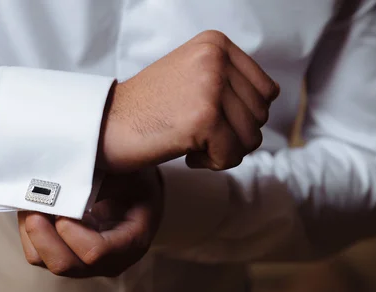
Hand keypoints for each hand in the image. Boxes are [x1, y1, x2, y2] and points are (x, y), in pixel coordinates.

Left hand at [18, 168, 162, 277]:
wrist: (137, 193)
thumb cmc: (136, 182)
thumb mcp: (129, 175)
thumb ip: (104, 181)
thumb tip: (69, 181)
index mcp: (131, 242)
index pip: (96, 251)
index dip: (72, 232)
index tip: (61, 207)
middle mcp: (109, 262)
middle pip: (65, 265)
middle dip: (43, 236)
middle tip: (34, 207)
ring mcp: (87, 265)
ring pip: (47, 262)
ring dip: (33, 233)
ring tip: (31, 204)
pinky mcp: (69, 258)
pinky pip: (40, 255)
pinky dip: (30, 234)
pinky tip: (33, 210)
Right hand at [97, 30, 279, 171]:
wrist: (105, 126)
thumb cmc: (145, 110)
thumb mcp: (191, 77)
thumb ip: (228, 80)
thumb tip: (270, 98)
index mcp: (215, 44)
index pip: (265, 91)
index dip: (242, 117)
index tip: (209, 122)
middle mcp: (215, 59)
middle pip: (260, 115)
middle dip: (233, 135)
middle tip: (198, 137)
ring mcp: (210, 87)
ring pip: (250, 137)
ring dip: (223, 150)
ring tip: (192, 145)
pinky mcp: (204, 118)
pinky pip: (232, 155)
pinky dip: (212, 164)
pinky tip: (186, 155)